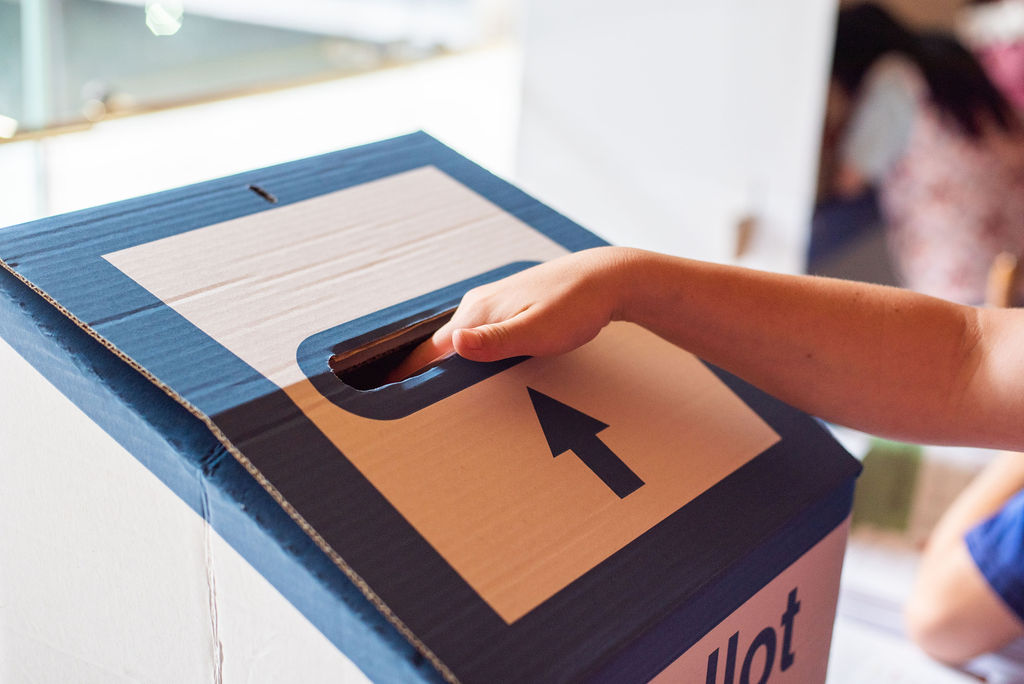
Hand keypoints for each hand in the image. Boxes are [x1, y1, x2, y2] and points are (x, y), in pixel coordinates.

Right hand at [387, 247, 633, 381]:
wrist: (606, 277)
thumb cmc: (577, 305)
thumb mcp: (538, 331)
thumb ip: (495, 341)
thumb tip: (453, 346)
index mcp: (478, 313)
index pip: (431, 350)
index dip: (408, 373)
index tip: (385, 393)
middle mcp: (478, 305)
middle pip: (439, 344)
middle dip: (419, 369)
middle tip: (397, 396)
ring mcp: (492, 303)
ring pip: (457, 338)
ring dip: (441, 360)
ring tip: (424, 385)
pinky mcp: (508, 306)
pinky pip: (476, 332)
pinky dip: (464, 350)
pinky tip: (468, 361)